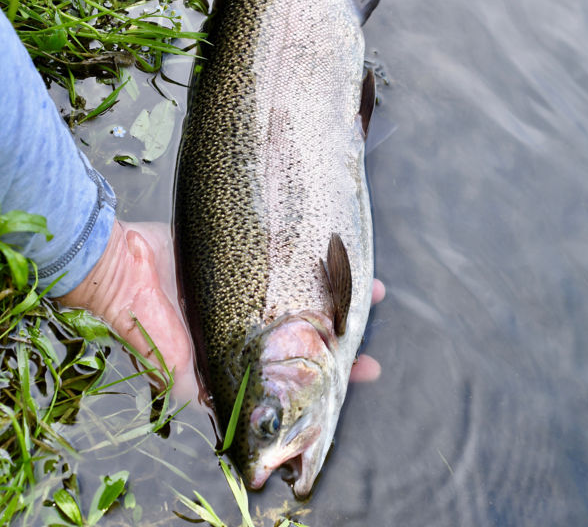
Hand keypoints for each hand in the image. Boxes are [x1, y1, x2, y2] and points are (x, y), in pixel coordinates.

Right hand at [57, 221, 383, 394]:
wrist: (120, 260)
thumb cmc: (143, 315)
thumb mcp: (173, 360)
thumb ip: (200, 387)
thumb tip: (235, 426)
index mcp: (236, 355)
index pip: (296, 371)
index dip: (332, 372)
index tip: (365, 368)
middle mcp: (248, 325)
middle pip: (308, 332)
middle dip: (346, 335)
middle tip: (377, 335)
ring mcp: (248, 290)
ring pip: (306, 294)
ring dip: (340, 293)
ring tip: (375, 288)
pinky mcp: (244, 256)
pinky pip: (290, 257)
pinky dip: (315, 258)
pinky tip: (338, 251)